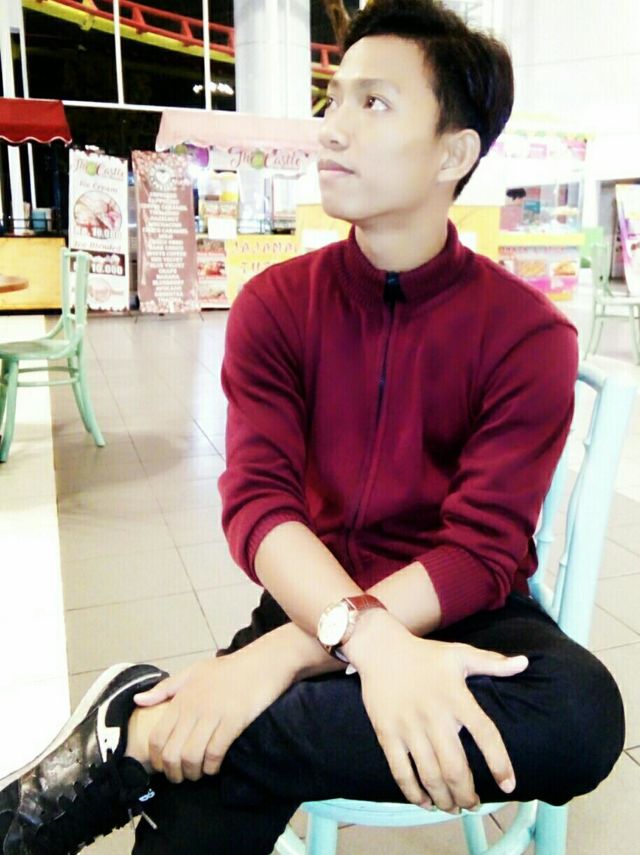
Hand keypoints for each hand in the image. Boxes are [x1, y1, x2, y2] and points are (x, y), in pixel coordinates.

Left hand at [133, 639, 294, 783]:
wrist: (263, 663)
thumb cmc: (228, 669)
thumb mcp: (193, 672)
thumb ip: (165, 689)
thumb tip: (138, 701)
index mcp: (181, 698)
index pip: (157, 738)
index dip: (157, 760)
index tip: (164, 767)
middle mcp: (194, 708)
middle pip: (172, 753)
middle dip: (174, 773)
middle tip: (182, 776)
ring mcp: (213, 715)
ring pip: (191, 757)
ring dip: (193, 773)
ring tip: (198, 773)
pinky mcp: (233, 721)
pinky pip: (215, 753)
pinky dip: (212, 766)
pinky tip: (215, 766)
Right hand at [344, 611, 527, 811]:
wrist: (381, 649)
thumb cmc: (424, 655)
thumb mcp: (460, 654)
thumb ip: (492, 663)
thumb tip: (524, 663)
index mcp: (456, 697)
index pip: (485, 734)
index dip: (499, 763)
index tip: (508, 786)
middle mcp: (434, 715)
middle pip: (455, 768)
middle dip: (467, 794)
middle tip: (473, 804)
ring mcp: (409, 727)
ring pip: (430, 775)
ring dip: (444, 799)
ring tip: (453, 807)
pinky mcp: (387, 734)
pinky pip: (401, 772)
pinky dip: (414, 792)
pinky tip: (425, 801)